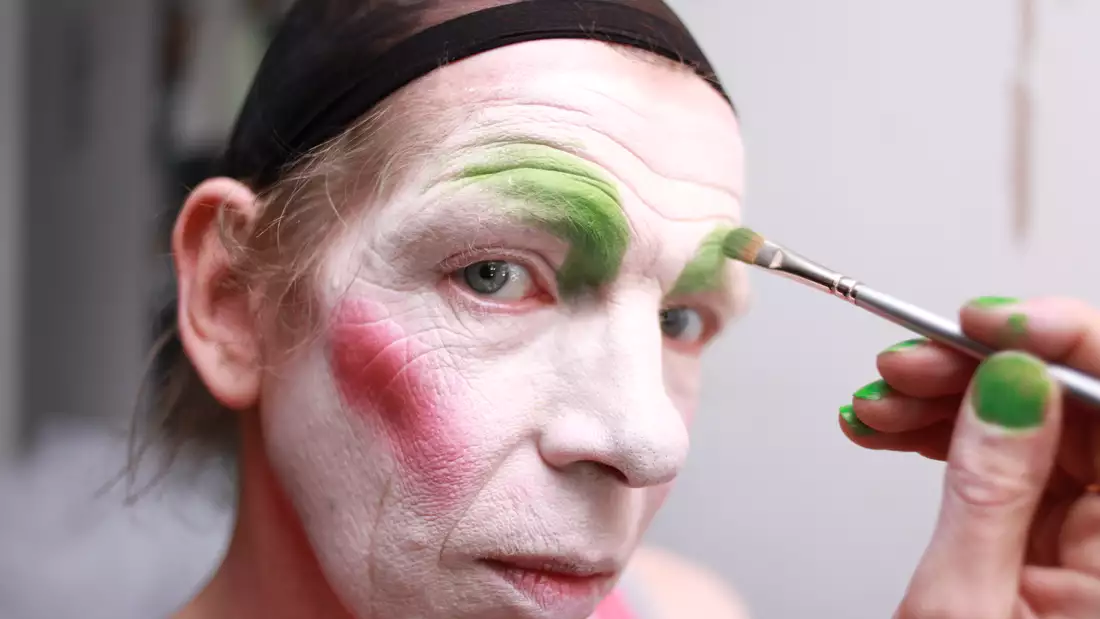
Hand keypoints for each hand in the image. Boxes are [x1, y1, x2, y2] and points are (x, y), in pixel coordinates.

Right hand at [840, 297, 1099, 616]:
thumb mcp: (962, 606)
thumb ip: (988, 492)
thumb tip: (1008, 381)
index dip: (1064, 342)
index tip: (984, 322)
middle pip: (1074, 404)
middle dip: (979, 369)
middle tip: (905, 366)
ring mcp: (1090, 539)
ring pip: (1034, 423)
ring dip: (945, 400)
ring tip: (878, 405)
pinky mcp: (1050, 540)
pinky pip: (1006, 460)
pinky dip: (943, 436)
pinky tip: (890, 428)